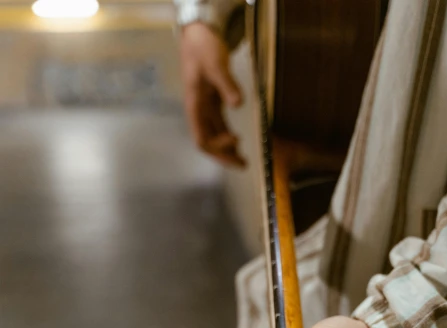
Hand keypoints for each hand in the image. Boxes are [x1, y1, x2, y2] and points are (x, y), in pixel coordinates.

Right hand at [180, 23, 245, 166]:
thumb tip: (238, 104)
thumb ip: (227, 85)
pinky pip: (220, 126)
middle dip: (224, 156)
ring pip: (215, 136)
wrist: (199, 34)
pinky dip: (228, 136)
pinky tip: (238, 142)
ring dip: (228, 150)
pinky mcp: (214, 103)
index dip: (217, 146)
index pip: (201, 138)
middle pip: (208, 142)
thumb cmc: (204, 49)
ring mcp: (205, 108)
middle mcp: (198, 111)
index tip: (235, 140)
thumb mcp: (216, 65)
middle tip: (242, 165)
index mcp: (194, 106)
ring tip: (243, 161)